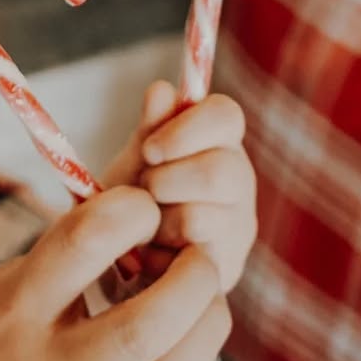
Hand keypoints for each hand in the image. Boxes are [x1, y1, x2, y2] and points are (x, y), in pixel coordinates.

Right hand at [0, 186, 231, 360]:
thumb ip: (56, 261)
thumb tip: (131, 217)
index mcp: (12, 312)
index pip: (84, 243)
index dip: (131, 211)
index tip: (144, 208)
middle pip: (146, 326)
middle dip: (192, 278)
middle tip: (198, 255)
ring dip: (207, 326)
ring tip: (204, 299)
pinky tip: (177, 343)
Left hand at [101, 81, 256, 291]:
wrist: (121, 260)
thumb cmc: (133, 200)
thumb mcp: (135, 161)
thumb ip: (149, 129)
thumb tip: (161, 91)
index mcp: (219, 142)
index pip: (226, 115)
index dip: (186, 129)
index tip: (150, 151)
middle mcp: (239, 181)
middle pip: (218, 170)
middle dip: (166, 181)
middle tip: (144, 191)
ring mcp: (238, 227)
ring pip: (199, 217)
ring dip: (158, 221)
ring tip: (146, 226)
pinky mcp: (226, 269)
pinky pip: (187, 260)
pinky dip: (157, 256)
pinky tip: (152, 257)